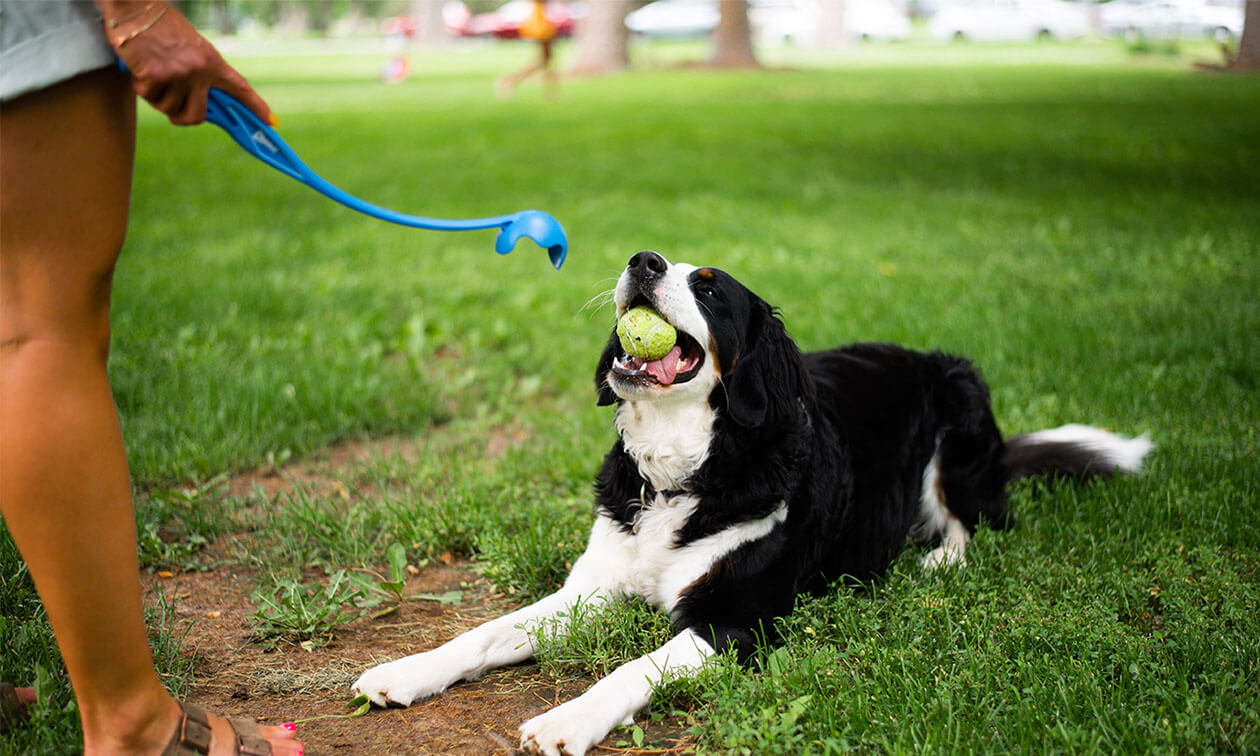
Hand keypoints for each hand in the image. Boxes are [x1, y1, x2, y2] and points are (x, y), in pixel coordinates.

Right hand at [96, 1, 272, 126]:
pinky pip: (148, 96)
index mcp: (212, 61)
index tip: (270, 121)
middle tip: (171, 104)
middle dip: (181, 116)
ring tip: (152, 70)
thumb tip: (203, 99)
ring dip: (156, 96)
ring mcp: (179, 74)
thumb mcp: (191, 47)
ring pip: (168, 108)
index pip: (239, 88)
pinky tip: (140, 66)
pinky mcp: (155, 76)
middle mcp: (200, 70)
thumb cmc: (160, 27)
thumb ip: (200, 72)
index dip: (255, 106)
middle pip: (197, 115)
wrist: (135, 6)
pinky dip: (141, 86)